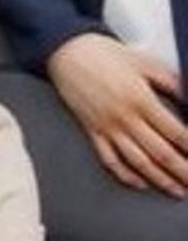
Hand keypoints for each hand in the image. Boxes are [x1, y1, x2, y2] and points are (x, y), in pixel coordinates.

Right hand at [46, 33, 187, 196]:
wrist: (65, 51)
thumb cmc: (103, 53)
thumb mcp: (144, 62)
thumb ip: (172, 82)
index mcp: (141, 100)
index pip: (177, 134)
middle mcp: (125, 118)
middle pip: (162, 154)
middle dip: (184, 172)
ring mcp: (107, 127)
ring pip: (139, 162)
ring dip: (161, 180)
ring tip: (177, 190)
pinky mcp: (92, 130)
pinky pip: (109, 159)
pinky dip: (125, 175)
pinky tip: (139, 182)